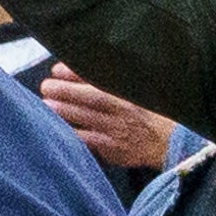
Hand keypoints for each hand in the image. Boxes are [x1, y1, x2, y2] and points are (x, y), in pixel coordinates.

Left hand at [38, 68, 171, 174]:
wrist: (169, 141)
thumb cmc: (146, 110)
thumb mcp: (136, 88)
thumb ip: (111, 77)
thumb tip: (77, 65)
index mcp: (130, 90)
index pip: (101, 77)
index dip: (77, 73)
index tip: (57, 70)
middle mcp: (125, 109)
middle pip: (93, 97)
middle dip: (67, 91)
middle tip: (46, 86)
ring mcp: (120, 130)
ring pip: (90, 119)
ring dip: (66, 111)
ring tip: (47, 105)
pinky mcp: (115, 149)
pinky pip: (91, 141)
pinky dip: (74, 134)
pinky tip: (57, 130)